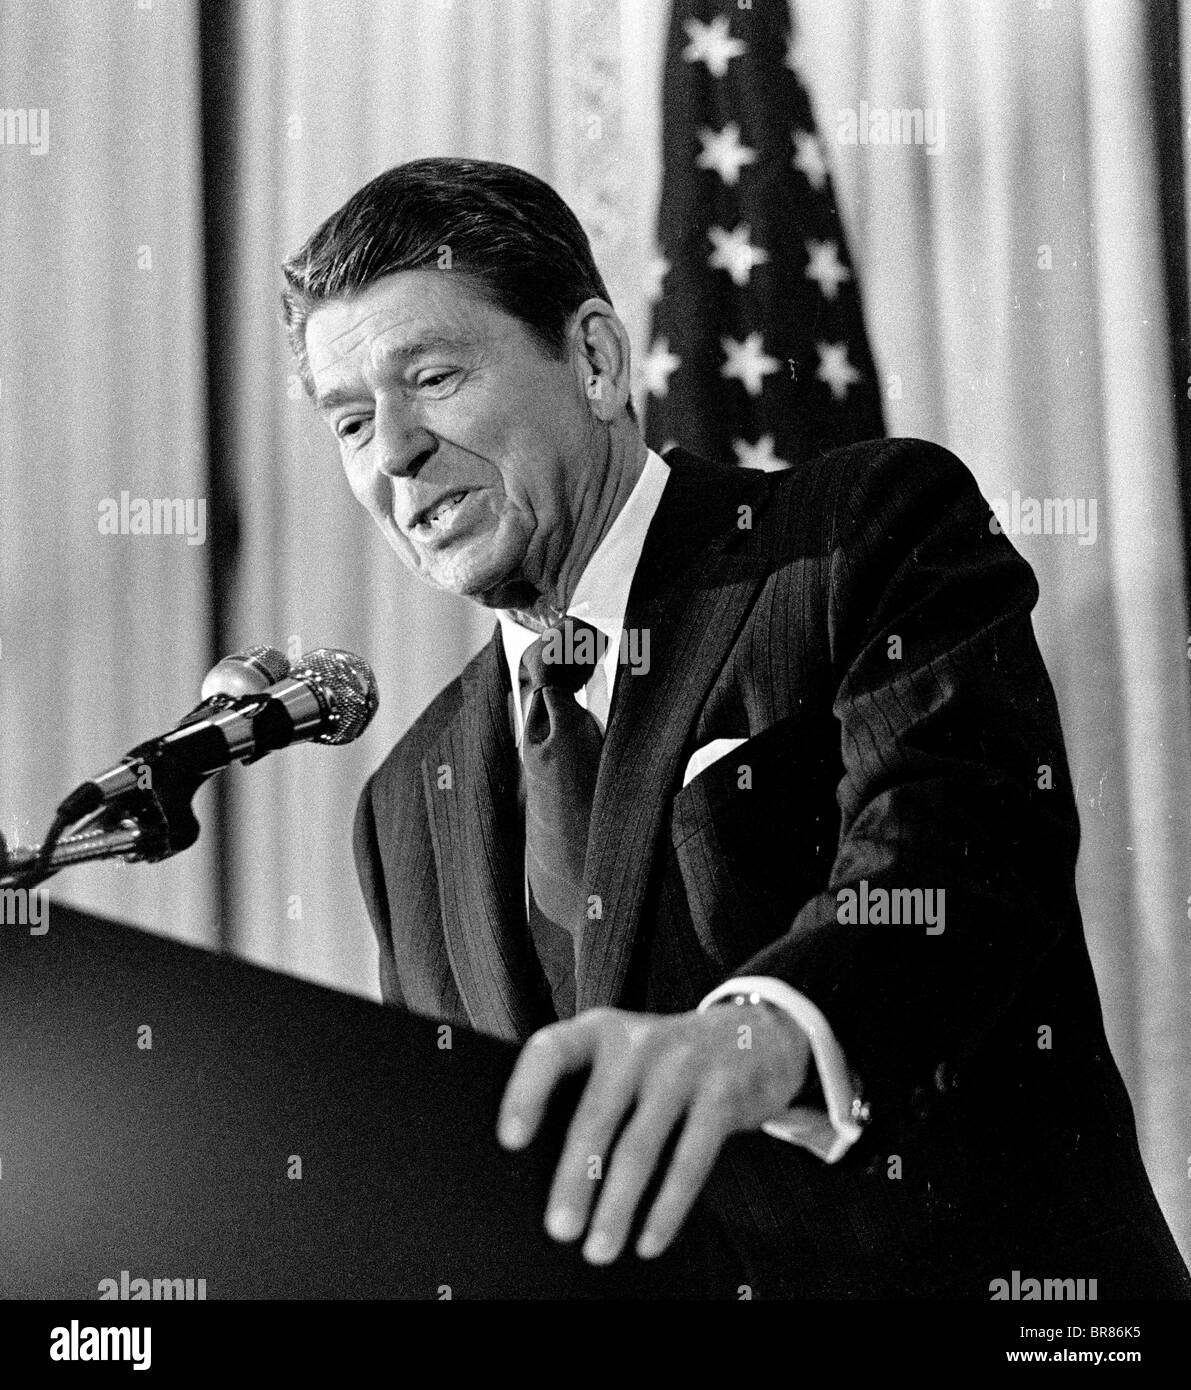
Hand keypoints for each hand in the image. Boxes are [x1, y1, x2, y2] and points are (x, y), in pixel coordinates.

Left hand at [497, 1003, 810, 1263]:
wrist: (752, 1038)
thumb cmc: (664, 1062)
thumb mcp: (624, 1053)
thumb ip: (589, 1088)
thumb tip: (541, 1168)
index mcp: (601, 1030)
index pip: (551, 1050)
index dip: (526, 1092)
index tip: (510, 1140)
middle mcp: (639, 1041)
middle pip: (596, 1115)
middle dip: (575, 1179)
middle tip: (559, 1229)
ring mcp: (683, 1066)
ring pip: (641, 1147)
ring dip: (616, 1207)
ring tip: (598, 1250)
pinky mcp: (722, 1096)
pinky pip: (690, 1161)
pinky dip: (667, 1209)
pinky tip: (649, 1241)